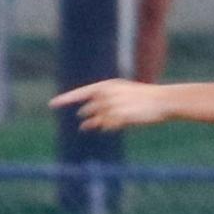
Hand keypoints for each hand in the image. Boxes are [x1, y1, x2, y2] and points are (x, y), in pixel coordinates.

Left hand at [49, 79, 170, 132]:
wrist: (161, 101)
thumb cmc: (142, 98)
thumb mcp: (121, 94)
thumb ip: (104, 104)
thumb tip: (88, 122)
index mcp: (107, 85)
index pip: (82, 92)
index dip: (66, 99)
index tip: (52, 105)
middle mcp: (107, 95)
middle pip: (89, 109)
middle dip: (88, 116)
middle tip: (88, 122)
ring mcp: (112, 107)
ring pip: (97, 120)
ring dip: (96, 124)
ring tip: (105, 123)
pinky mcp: (119, 117)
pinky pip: (107, 127)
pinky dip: (109, 127)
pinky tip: (119, 123)